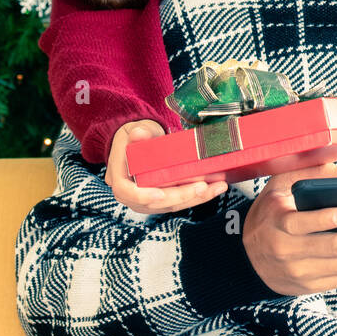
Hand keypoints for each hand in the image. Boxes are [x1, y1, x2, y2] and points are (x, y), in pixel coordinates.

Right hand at [107, 120, 228, 213]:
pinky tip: (213, 188)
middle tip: (203, 187)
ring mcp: (147, 199)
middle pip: (155, 203)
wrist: (140, 141)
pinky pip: (179, 202)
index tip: (160, 194)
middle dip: (181, 196)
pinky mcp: (162, 199)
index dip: (142, 196)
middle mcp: (131, 194)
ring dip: (196, 198)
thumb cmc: (137, 136)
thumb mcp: (136, 130)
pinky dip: (197, 196)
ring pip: (171, 205)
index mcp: (119, 177)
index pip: (125, 192)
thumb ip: (139, 133)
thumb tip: (139, 133)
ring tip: (217, 187)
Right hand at [242, 164, 336, 296]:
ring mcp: (300, 273)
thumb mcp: (279, 187)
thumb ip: (310, 175)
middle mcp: (287, 251)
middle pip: (336, 247)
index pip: (302, 223)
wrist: (247, 259)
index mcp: (278, 223)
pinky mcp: (310, 287)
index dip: (326, 218)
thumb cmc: (271, 215)